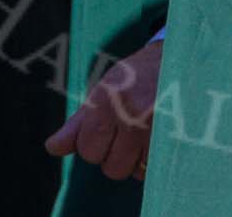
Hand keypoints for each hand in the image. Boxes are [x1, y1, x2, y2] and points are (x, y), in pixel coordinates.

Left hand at [44, 39, 162, 181]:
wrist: (180, 59)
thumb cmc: (136, 76)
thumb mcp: (104, 90)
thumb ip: (78, 123)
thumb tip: (52, 148)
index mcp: (107, 101)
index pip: (87, 149)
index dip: (92, 144)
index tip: (104, 128)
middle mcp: (130, 116)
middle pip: (110, 167)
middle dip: (112, 154)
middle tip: (123, 130)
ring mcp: (155, 129)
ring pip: (131, 172)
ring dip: (132, 160)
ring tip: (139, 135)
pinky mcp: (174, 137)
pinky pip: (152, 170)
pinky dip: (149, 162)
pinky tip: (152, 140)